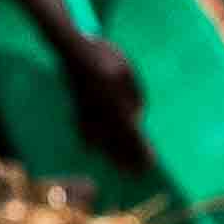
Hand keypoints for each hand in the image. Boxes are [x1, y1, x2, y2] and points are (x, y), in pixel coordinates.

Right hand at [51, 29, 155, 175]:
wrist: (73, 48)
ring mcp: (87, 111)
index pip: (132, 133)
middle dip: (127, 158)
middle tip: (137, 174)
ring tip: (119, 167)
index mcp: (117, 103)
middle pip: (116, 141)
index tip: (150, 163)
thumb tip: (139, 117)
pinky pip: (84, 129)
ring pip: (100, 138)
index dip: (141, 149)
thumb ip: (135, 95)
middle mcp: (101, 112)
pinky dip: (89, 141)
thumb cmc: (104, 55)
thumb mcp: (127, 71)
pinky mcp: (77, 106)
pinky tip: (91, 149)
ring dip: (110, 154)